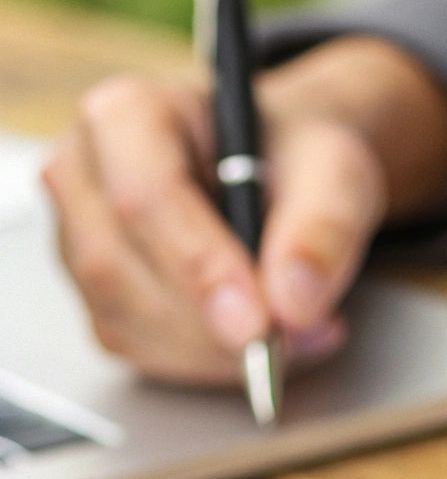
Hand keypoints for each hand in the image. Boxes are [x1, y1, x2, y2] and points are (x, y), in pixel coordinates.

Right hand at [40, 36, 446, 383]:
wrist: (289, 172)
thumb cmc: (299, 156)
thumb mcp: (335, 170)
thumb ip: (323, 228)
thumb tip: (294, 303)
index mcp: (126, 115)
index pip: (145, 198)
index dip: (201, 267)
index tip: (257, 323)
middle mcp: (82, 174)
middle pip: (121, 267)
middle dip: (214, 323)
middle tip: (300, 337)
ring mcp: (78, 239)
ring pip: (127, 320)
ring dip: (218, 352)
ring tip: (302, 335)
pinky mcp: (99, 295)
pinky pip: (140, 349)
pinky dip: (209, 364)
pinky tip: (268, 345)